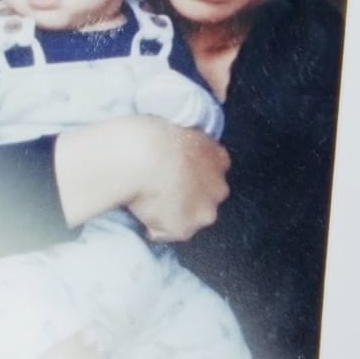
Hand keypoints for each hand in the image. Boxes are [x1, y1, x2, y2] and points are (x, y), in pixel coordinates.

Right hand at [54, 115, 229, 241]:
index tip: (173, 172)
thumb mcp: (177, 127)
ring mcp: (203, 211)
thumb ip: (185, 144)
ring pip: (188, 219)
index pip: (213, 172)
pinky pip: (163, 232)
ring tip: (146, 199)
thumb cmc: (151, 134)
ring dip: (171, 214)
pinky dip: (152, 225)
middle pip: (206, 200)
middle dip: (187, 198)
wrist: (141, 156)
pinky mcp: (183, 229)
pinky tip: (140, 209)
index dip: (191, 175)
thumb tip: (173, 152)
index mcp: (218, 158)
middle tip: (160, 188)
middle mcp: (218, 187)